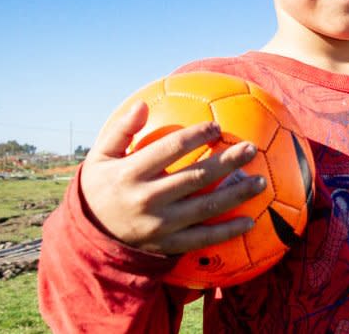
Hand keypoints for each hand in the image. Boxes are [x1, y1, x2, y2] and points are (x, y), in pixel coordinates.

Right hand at [80, 101, 266, 254]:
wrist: (88, 237)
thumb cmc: (99, 188)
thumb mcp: (100, 157)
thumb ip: (121, 131)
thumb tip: (141, 104)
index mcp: (130, 173)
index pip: (168, 150)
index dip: (195, 136)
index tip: (216, 126)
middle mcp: (147, 199)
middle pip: (195, 177)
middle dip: (227, 162)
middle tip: (251, 149)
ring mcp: (159, 225)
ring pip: (205, 208)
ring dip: (236, 194)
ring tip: (261, 182)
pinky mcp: (167, 245)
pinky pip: (202, 238)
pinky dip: (227, 232)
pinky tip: (250, 221)